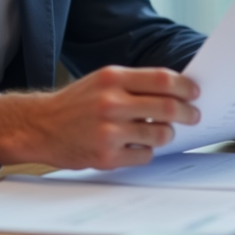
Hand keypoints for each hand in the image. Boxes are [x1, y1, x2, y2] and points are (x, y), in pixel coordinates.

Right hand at [0, 66, 200, 169]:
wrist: (40, 126)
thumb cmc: (76, 103)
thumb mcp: (102, 81)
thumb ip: (135, 83)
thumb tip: (176, 90)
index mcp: (112, 78)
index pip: (162, 79)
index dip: (185, 87)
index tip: (194, 92)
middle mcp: (111, 103)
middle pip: (167, 108)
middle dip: (188, 113)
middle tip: (194, 115)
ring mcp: (108, 131)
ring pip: (160, 135)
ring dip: (166, 134)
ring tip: (160, 132)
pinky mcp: (106, 156)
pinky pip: (144, 156)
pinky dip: (146, 151)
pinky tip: (135, 145)